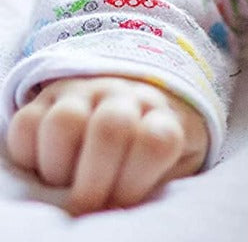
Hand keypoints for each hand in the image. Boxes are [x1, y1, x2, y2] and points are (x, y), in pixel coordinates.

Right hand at [5, 75, 208, 213]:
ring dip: (59, 166)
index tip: (122, 202)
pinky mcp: (45, 101)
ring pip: (65, 120)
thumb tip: (117, 210)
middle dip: (94, 180)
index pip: (157, 141)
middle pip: (111, 126)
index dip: (134, 183)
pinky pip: (27, 123)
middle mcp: (122, 97)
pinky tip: (43, 167)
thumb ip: (154, 185)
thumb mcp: (165, 170)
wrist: (127, 113)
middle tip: (88, 204)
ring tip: (63, 183)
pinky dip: (29, 154)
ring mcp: (83, 93)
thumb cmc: (145, 156)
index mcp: (160, 116)